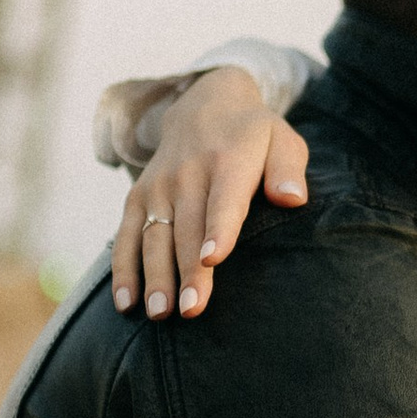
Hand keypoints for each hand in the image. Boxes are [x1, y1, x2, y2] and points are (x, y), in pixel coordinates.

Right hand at [111, 67, 308, 318]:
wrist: (204, 104)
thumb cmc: (254, 136)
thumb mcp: (282, 139)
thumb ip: (288, 169)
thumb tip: (292, 199)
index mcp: (228, 162)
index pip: (223, 200)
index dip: (217, 229)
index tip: (212, 258)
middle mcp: (188, 175)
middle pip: (187, 229)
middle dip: (187, 271)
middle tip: (191, 310)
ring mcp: (159, 187)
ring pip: (154, 237)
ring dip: (155, 276)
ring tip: (159, 313)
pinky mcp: (137, 198)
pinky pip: (126, 237)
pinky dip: (124, 270)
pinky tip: (127, 303)